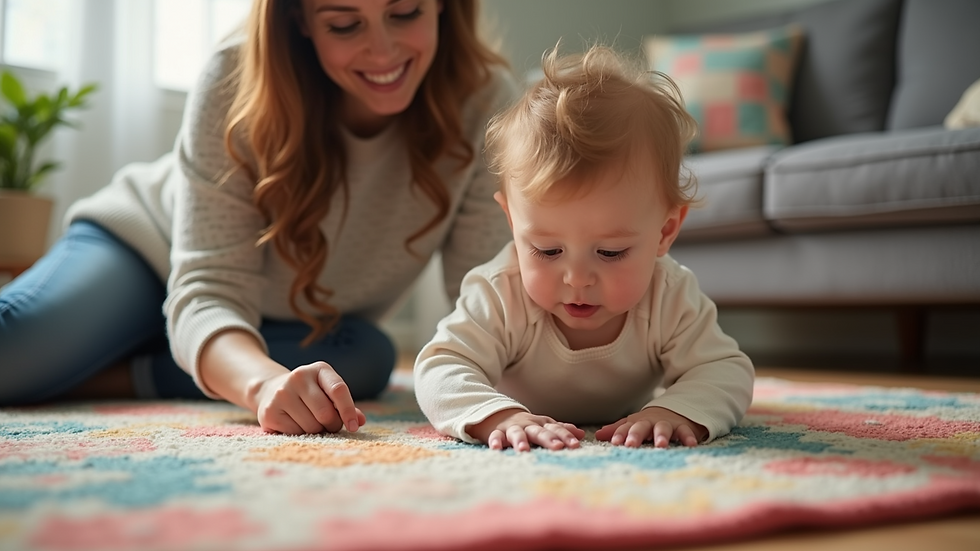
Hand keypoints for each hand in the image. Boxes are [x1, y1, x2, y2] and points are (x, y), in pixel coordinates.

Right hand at [253, 361, 365, 434]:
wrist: (271, 390)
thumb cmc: (310, 394)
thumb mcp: (328, 392)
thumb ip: (345, 405)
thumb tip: (360, 421)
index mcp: (319, 369)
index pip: (338, 390)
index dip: (348, 410)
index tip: (354, 426)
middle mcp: (298, 377)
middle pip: (325, 413)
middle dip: (332, 424)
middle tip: (328, 424)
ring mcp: (282, 393)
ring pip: (311, 426)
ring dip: (316, 431)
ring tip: (309, 421)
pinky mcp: (270, 411)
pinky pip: (295, 433)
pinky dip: (300, 434)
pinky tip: (294, 423)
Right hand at [467, 408, 584, 451]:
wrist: (498, 414)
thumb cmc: (525, 425)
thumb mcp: (543, 425)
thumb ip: (561, 429)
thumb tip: (581, 434)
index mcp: (541, 424)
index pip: (556, 429)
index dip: (565, 436)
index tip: (576, 445)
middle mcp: (528, 425)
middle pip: (539, 431)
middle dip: (548, 439)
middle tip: (557, 447)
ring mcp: (511, 428)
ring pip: (517, 433)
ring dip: (520, 440)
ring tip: (524, 450)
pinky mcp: (496, 432)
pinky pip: (495, 436)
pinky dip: (495, 441)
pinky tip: (496, 448)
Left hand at [595, 407, 706, 447]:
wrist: (676, 410)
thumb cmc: (651, 422)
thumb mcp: (634, 424)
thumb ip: (618, 429)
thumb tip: (597, 435)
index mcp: (637, 422)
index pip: (626, 428)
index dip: (619, 434)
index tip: (613, 442)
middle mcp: (651, 422)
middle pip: (642, 427)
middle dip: (636, 435)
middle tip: (631, 444)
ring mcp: (667, 423)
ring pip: (664, 428)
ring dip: (662, 435)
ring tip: (660, 444)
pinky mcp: (683, 427)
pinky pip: (686, 431)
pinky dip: (688, 437)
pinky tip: (691, 444)